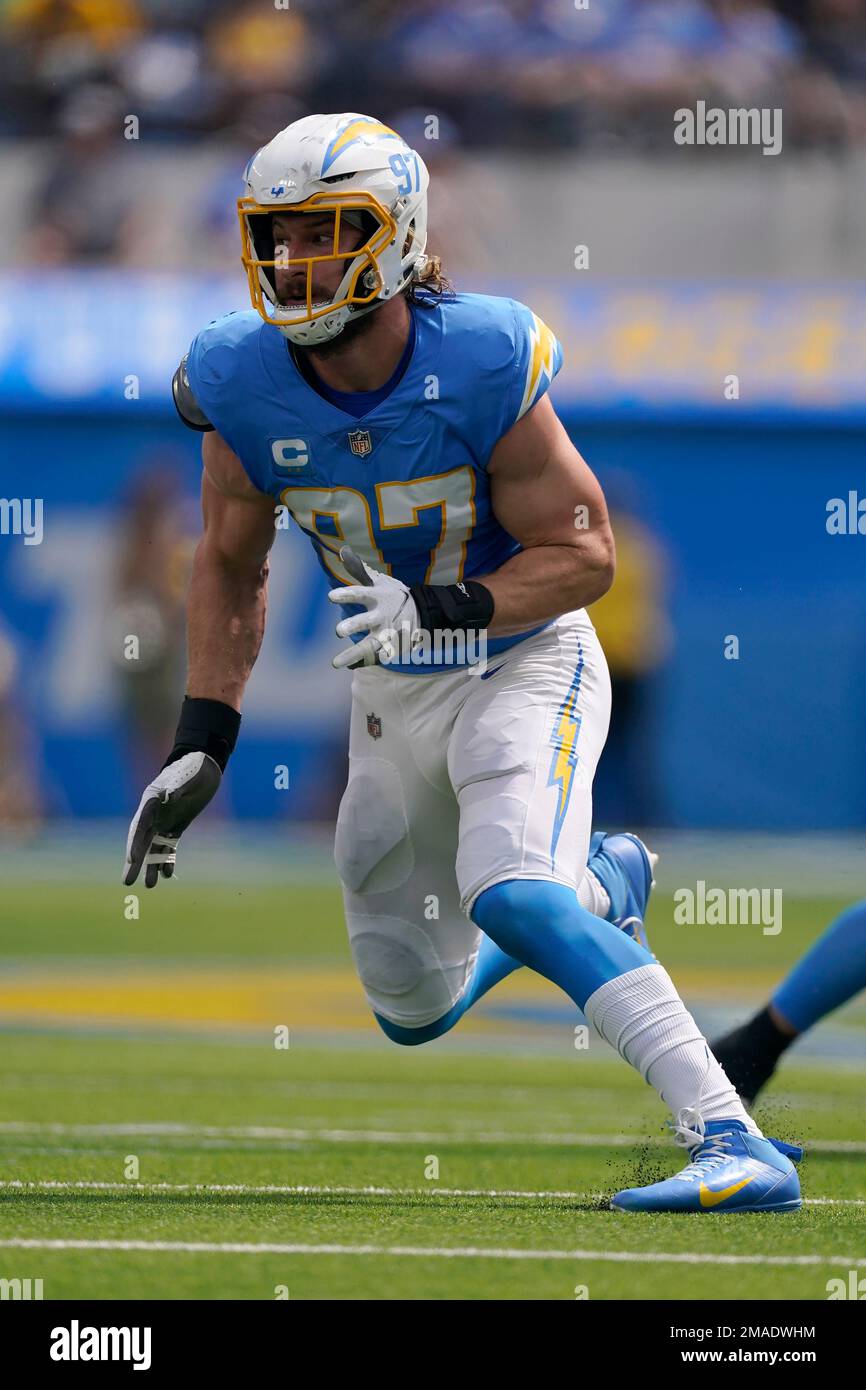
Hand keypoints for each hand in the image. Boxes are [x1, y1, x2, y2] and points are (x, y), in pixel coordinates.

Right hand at [123, 751, 220, 887]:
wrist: (203, 766)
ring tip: (149, 886)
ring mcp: (163, 820)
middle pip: (140, 841)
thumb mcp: (185, 777)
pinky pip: (168, 846)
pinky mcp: (175, 826)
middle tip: (127, 882)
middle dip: (134, 862)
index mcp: (151, 800)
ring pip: (153, 847)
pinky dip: (167, 859)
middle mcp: (153, 814)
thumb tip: (166, 795)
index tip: (132, 859)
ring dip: (151, 866)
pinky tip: (167, 874)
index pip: (140, 825)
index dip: (135, 842)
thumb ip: (175, 787)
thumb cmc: (192, 768)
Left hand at [328, 547, 420, 669]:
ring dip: (354, 654)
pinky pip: (376, 657)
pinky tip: (348, 665)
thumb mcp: (379, 582)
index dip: (346, 595)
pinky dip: (363, 662)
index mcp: (378, 597)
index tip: (331, 597)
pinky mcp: (392, 648)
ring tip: (336, 663)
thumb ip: (359, 570)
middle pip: (367, 622)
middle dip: (354, 626)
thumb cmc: (393, 595)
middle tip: (339, 631)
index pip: (360, 594)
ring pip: (370, 646)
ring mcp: (388, 634)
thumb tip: (342, 550)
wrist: (423, 613)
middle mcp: (383, 616)